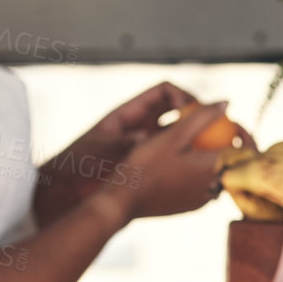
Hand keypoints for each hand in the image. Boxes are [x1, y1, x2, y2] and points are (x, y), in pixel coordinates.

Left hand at [36, 83, 203, 222]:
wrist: (65, 190)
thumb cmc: (80, 165)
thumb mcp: (109, 149)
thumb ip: (136, 141)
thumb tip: (160, 137)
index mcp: (130, 113)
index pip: (165, 91)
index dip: (184, 96)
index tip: (195, 111)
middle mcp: (140, 125)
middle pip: (178, 110)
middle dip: (199, 115)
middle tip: (217, 129)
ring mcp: (145, 145)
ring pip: (180, 135)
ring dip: (196, 138)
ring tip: (216, 149)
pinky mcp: (147, 165)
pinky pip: (173, 157)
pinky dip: (188, 159)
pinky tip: (200, 171)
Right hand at [93, 99, 232, 221]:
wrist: (123, 201)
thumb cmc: (147, 165)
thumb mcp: (173, 135)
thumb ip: (202, 117)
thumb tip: (227, 103)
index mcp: (215, 169)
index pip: (247, 152)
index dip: (246, 135)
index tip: (235, 124)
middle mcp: (213, 189)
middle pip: (233, 164)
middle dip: (229, 145)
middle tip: (215, 130)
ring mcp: (201, 201)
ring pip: (217, 176)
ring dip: (213, 160)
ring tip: (196, 144)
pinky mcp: (188, 207)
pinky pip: (202, 186)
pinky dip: (199, 172)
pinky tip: (180, 161)